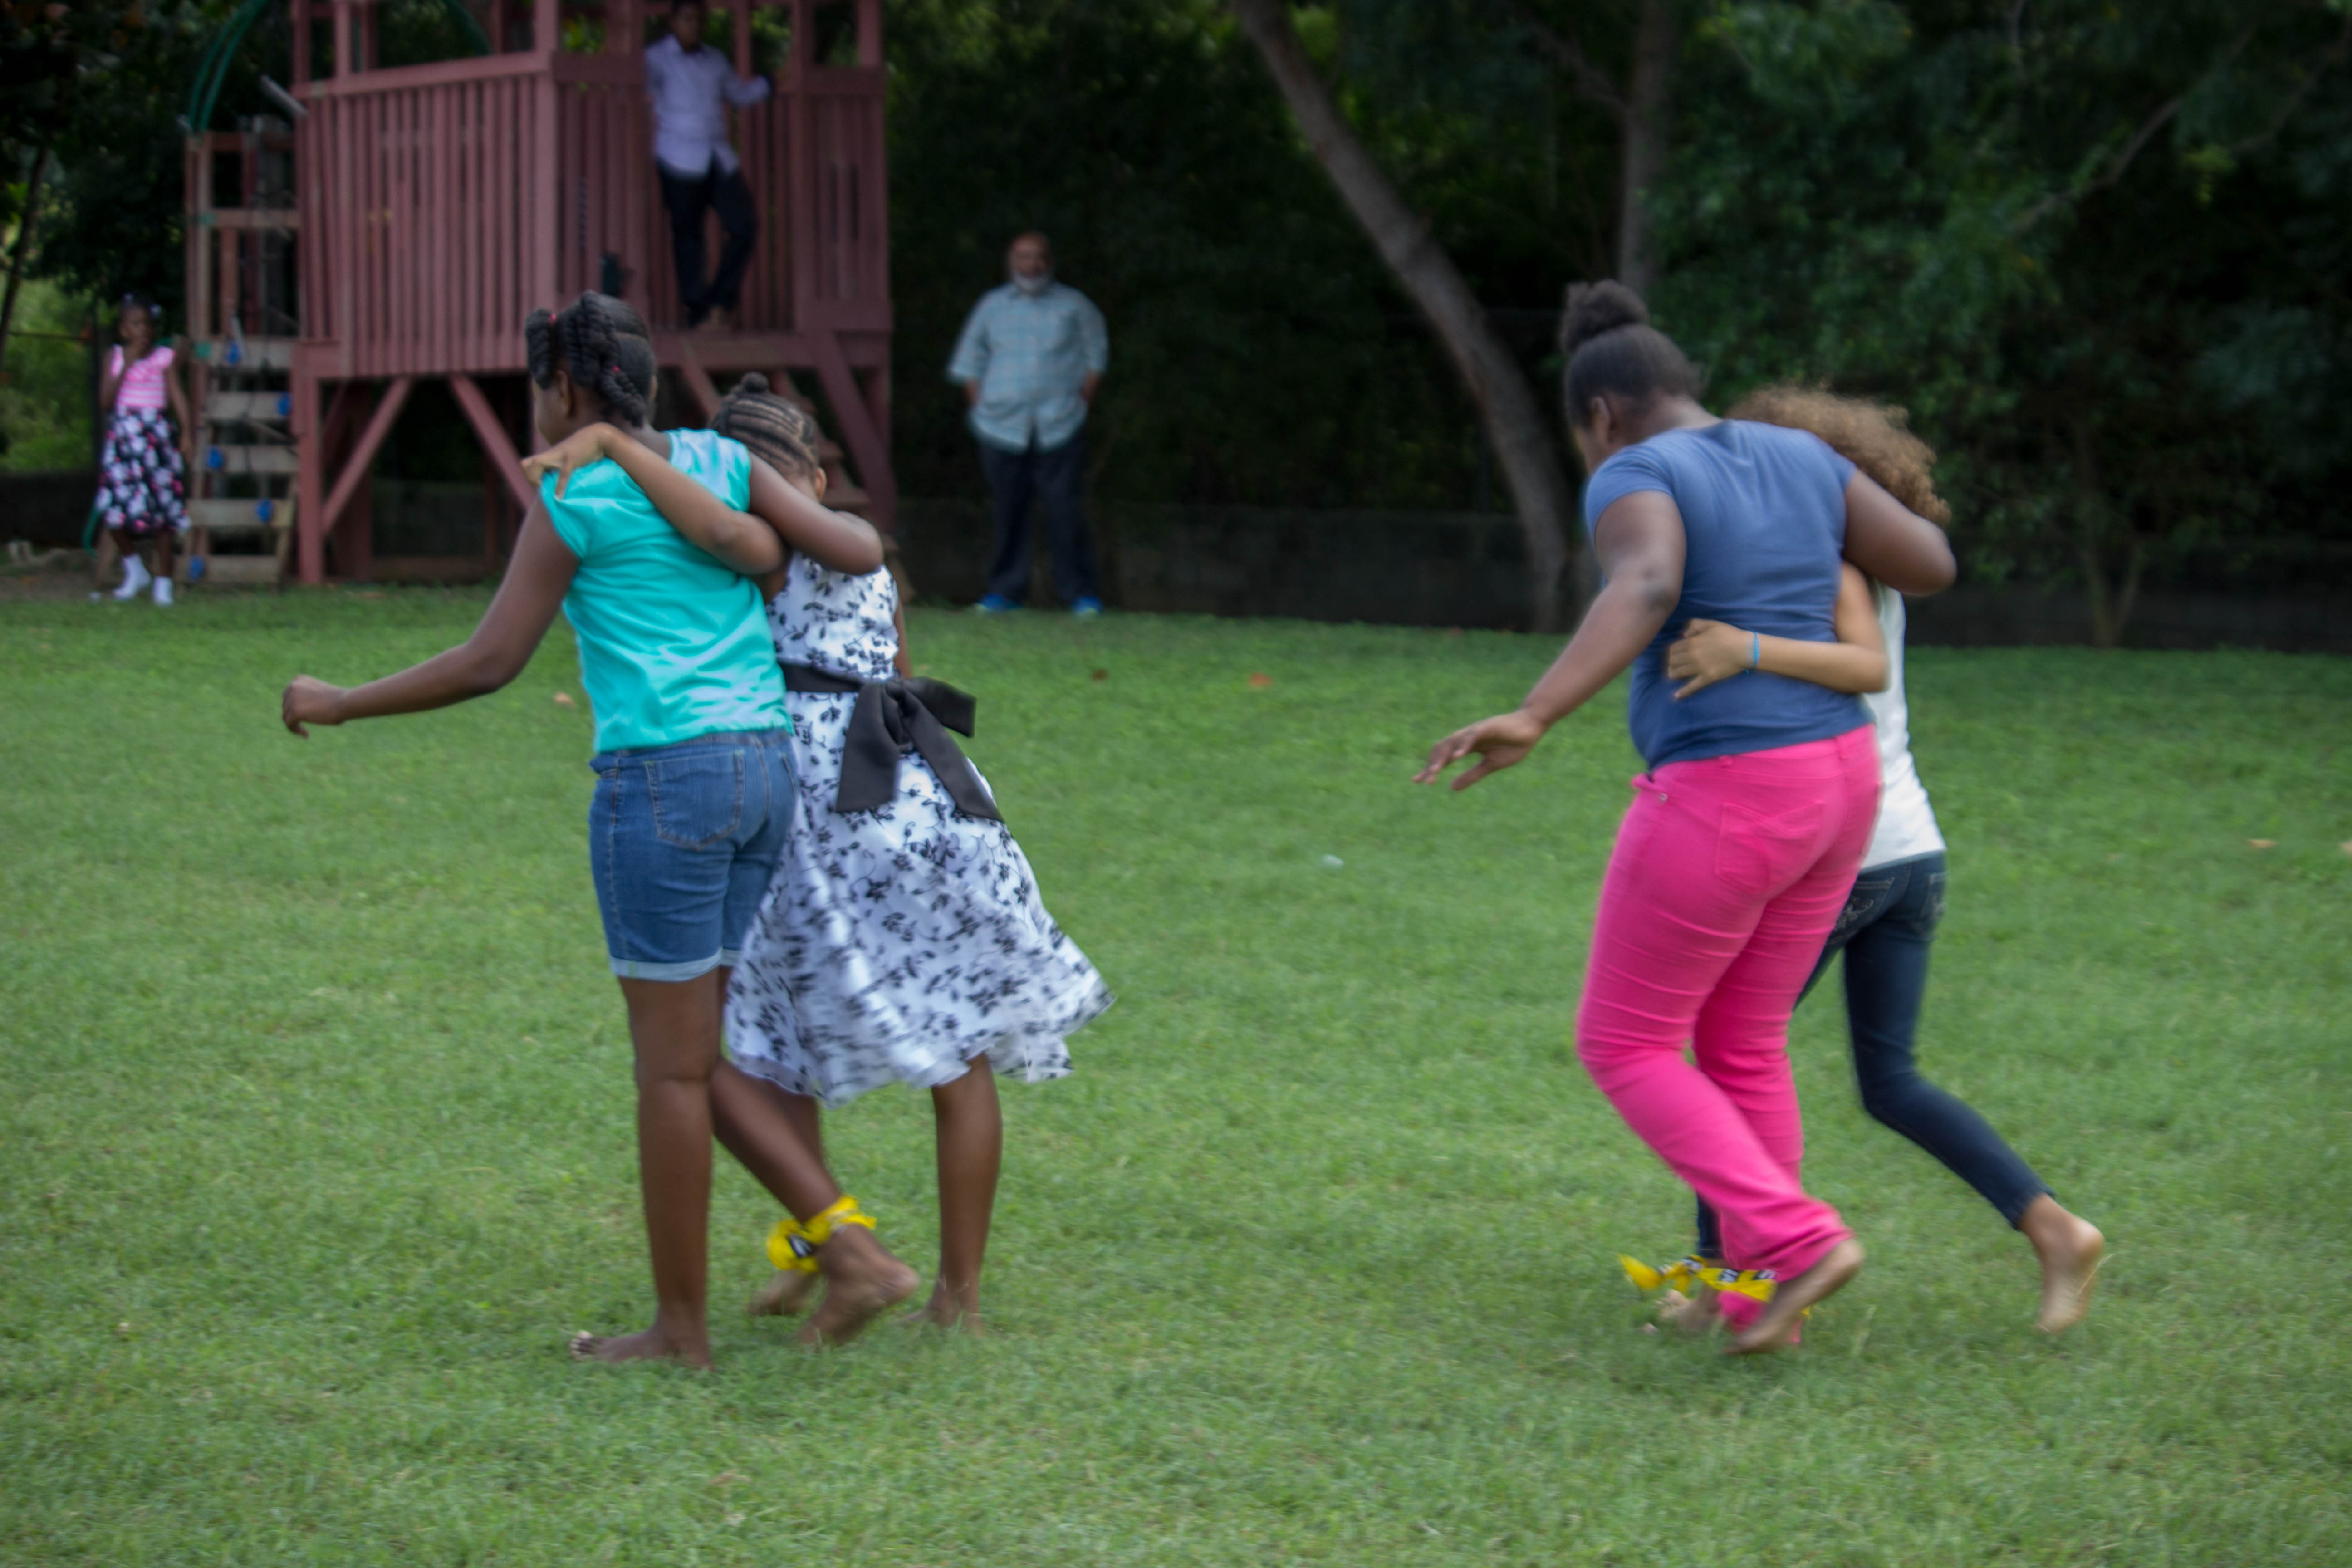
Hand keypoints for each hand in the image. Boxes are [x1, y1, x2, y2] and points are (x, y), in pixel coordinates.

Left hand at [282, 675, 345, 736]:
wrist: (346, 702)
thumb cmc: (340, 700)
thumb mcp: (320, 693)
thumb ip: (308, 697)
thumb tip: (301, 710)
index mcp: (299, 679)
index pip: (288, 696)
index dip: (293, 707)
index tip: (303, 717)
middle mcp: (292, 686)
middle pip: (285, 706)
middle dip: (293, 717)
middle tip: (302, 726)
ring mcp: (292, 699)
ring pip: (286, 716)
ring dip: (294, 725)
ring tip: (305, 732)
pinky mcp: (295, 711)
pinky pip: (289, 724)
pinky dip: (295, 730)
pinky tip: (306, 735)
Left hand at [521, 423, 617, 498]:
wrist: (599, 436)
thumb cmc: (587, 448)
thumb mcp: (571, 456)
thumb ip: (564, 465)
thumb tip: (563, 481)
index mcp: (550, 454)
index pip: (526, 463)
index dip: (530, 475)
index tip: (542, 485)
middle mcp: (551, 454)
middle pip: (526, 464)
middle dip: (531, 479)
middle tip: (544, 487)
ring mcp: (559, 455)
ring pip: (537, 463)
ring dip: (538, 479)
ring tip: (548, 490)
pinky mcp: (571, 459)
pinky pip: (562, 474)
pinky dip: (559, 487)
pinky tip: (559, 497)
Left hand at [1414, 709, 1547, 790]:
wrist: (1531, 728)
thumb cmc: (1513, 745)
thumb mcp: (1490, 765)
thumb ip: (1472, 775)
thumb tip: (1452, 788)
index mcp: (1466, 747)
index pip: (1444, 758)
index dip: (1431, 768)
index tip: (1417, 781)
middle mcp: (1466, 738)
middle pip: (1443, 750)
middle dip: (1433, 765)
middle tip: (1425, 781)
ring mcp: (1475, 732)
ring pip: (1453, 742)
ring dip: (1443, 757)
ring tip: (1434, 771)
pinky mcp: (1487, 727)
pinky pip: (1471, 736)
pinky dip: (1463, 745)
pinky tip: (1457, 757)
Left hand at [1665, 619, 1752, 698]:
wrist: (1744, 649)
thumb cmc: (1729, 634)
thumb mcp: (1711, 624)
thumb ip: (1695, 625)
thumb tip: (1683, 635)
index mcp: (1692, 642)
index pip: (1674, 648)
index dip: (1672, 651)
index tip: (1673, 653)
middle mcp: (1692, 656)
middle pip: (1673, 661)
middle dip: (1671, 662)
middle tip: (1672, 664)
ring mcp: (1699, 668)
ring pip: (1678, 673)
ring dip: (1673, 674)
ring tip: (1672, 675)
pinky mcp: (1707, 678)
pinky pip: (1692, 686)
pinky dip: (1683, 692)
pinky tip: (1676, 696)